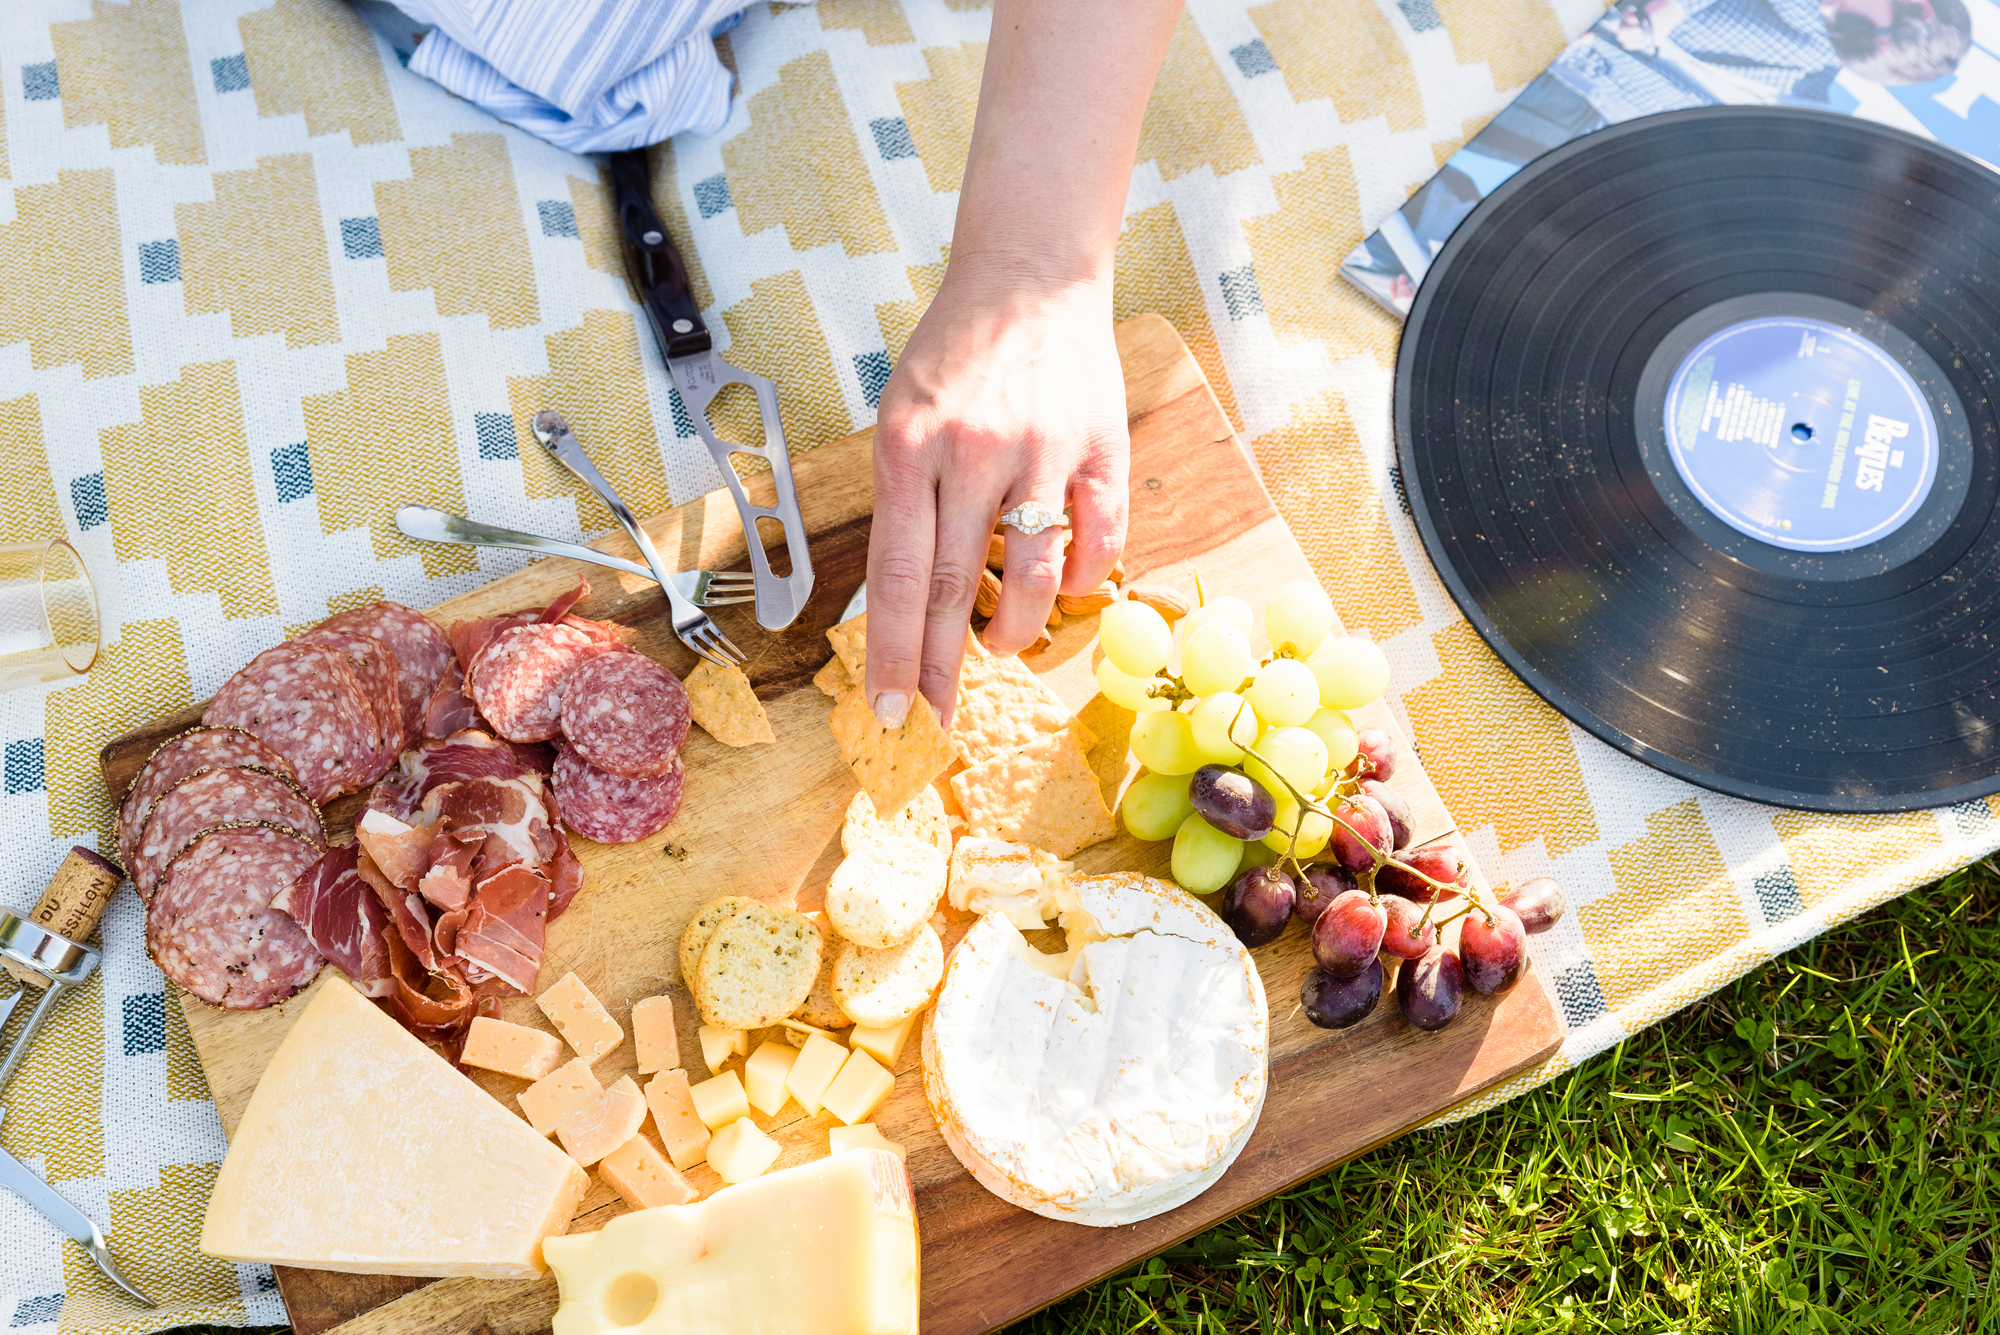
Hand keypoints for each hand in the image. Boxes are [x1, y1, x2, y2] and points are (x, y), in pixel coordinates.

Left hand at [864, 270, 1129, 727]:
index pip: (898, 575)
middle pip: (954, 588)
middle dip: (941, 667)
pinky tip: (1062, 588)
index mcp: (910, 448)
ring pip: (1034, 577)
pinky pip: (1098, 543)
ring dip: (1015, 628)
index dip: (894, 651)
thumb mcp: (900, 417)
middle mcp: (974, 453)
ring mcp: (1044, 451)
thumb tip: (902, 604)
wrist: (1029, 276)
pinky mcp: (1103, 449)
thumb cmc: (956, 355)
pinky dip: (1080, 580)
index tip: (892, 707)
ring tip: (1000, 642)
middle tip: (934, 720)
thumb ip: (903, 501)